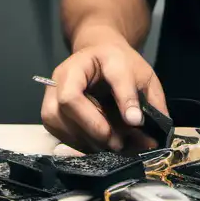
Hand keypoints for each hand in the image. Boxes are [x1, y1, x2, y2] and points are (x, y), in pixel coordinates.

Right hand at [40, 28, 167, 152]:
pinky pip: (56, 130)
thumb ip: (150, 100)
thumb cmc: (121, 66)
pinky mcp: (48, 108)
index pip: (112, 75)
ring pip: (57, 119)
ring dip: (84, 138)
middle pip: (69, 100)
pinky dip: (77, 142)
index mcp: (99, 55)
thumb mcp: (143, 76)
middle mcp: (66, 71)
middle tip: (119, 143)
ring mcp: (51, 90)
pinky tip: (97, 145)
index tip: (136, 121)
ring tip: (111, 146)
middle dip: (95, 127)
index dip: (124, 98)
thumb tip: (152, 131)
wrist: (99, 57)